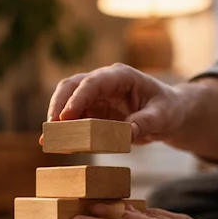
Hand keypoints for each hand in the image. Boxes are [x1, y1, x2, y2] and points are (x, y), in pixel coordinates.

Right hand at [42, 63, 188, 144]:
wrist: (169, 113)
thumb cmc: (168, 109)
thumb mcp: (162, 116)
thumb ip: (145, 122)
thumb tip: (127, 133)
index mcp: (121, 76)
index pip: (94, 83)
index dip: (77, 98)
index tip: (64, 116)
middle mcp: (104, 82)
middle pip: (72, 86)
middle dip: (58, 105)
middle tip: (51, 127)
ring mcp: (95, 96)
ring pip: (67, 101)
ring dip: (57, 119)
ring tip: (49, 139)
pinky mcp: (92, 110)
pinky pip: (73, 118)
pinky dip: (63, 129)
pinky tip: (55, 142)